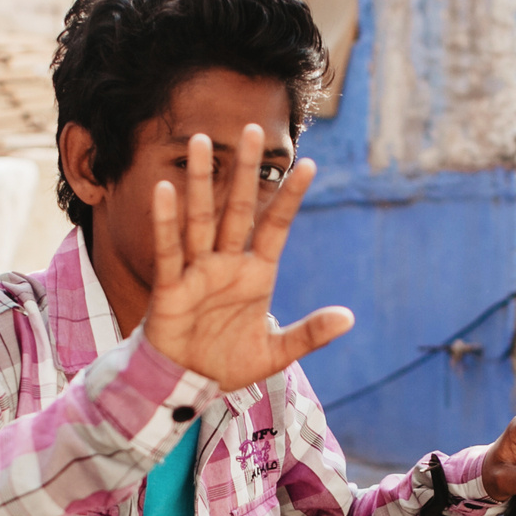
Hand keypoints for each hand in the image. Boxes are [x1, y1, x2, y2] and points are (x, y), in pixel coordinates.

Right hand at [143, 125, 353, 392]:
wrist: (187, 384)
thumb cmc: (227, 363)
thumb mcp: (275, 354)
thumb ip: (309, 334)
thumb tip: (349, 318)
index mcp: (256, 274)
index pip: (276, 226)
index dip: (290, 197)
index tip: (308, 164)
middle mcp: (227, 264)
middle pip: (238, 208)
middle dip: (246, 171)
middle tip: (252, 130)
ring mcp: (198, 271)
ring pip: (201, 217)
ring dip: (202, 181)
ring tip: (202, 141)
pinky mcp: (170, 287)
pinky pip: (168, 249)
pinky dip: (166, 221)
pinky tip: (166, 189)